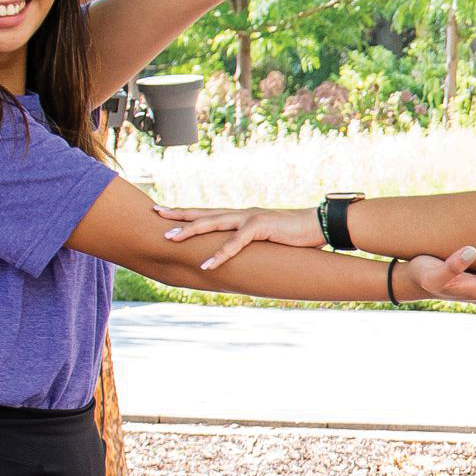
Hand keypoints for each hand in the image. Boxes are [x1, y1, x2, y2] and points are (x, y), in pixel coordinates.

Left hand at [157, 205, 320, 271]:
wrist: (320, 224)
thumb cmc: (297, 235)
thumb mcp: (270, 239)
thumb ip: (255, 245)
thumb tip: (246, 258)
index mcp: (243, 216)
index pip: (209, 213)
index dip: (187, 212)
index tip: (166, 210)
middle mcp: (242, 214)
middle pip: (204, 213)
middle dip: (179, 214)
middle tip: (155, 213)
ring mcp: (249, 219)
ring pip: (213, 224)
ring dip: (190, 231)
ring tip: (170, 238)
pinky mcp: (260, 228)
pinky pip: (235, 244)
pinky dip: (220, 255)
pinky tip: (206, 265)